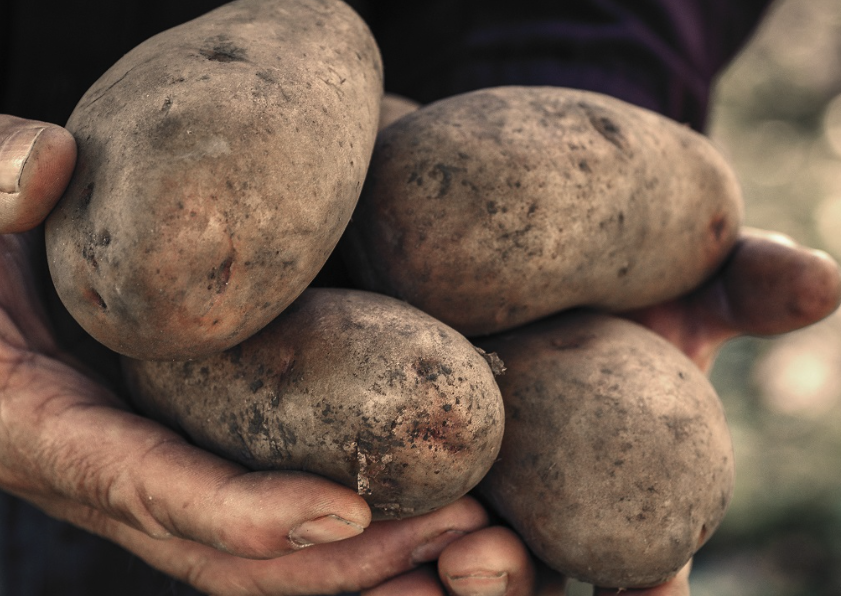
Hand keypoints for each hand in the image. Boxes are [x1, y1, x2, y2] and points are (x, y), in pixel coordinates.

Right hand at [0, 115, 495, 595]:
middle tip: (462, 532)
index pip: (152, 489)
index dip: (245, 512)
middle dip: (349, 562)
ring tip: (474, 543)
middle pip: (232, 559)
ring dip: (371, 568)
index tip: (346, 509)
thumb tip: (58, 164)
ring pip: (263, 562)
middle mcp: (107, 480)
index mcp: (47, 428)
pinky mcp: (188, 462)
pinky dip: (351, 539)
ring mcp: (155, 481)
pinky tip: (427, 519)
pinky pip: (270, 524)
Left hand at [369, 227, 840, 595]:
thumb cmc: (607, 270)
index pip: (638, 563)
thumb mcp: (675, 276)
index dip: (650, 587)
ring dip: (433, 567)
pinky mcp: (386, 454)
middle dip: (507, 588)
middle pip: (520, 576)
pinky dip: (356, 518)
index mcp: (608, 491)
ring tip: (432, 543)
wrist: (506, 229)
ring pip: (435, 554)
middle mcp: (530, 501)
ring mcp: (456, 483)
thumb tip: (826, 278)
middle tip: (486, 562)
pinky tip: (334, 508)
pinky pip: (366, 501)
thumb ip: (742, 285)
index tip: (653, 594)